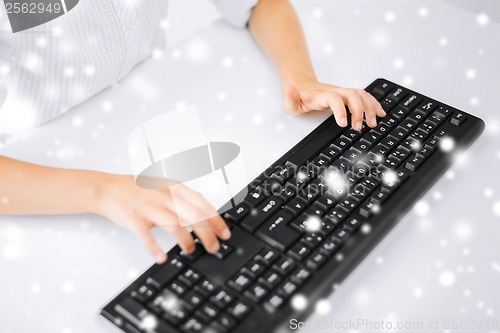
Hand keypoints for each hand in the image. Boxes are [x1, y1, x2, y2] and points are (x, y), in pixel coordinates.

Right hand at [95, 174, 229, 263]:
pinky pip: (147, 236)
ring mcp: (149, 208)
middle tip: (214, 247)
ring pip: (175, 225)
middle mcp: (164, 196)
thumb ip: (183, 199)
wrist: (108, 189)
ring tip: (192, 250)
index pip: (202, 204)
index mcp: (174, 187)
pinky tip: (163, 257)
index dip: (216, 220)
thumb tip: (205, 215)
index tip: (224, 233)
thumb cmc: (138, 190)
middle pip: (193, 216)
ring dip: (187, 241)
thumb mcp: (164, 186)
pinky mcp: (135, 220)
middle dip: (208, 234)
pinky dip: (155, 248)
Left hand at [283, 80, 386, 129]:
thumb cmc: (298, 98)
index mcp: (321, 95)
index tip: (343, 124)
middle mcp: (335, 91)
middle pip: (352, 95)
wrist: (302, 86)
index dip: (340, 110)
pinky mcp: (347, 95)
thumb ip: (290, 97)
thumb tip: (290, 89)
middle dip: (359, 111)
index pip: (334, 98)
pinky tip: (380, 113)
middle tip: (358, 127)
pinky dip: (374, 104)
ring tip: (372, 124)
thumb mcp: (289, 101)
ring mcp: (342, 92)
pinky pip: (364, 96)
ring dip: (370, 108)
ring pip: (361, 95)